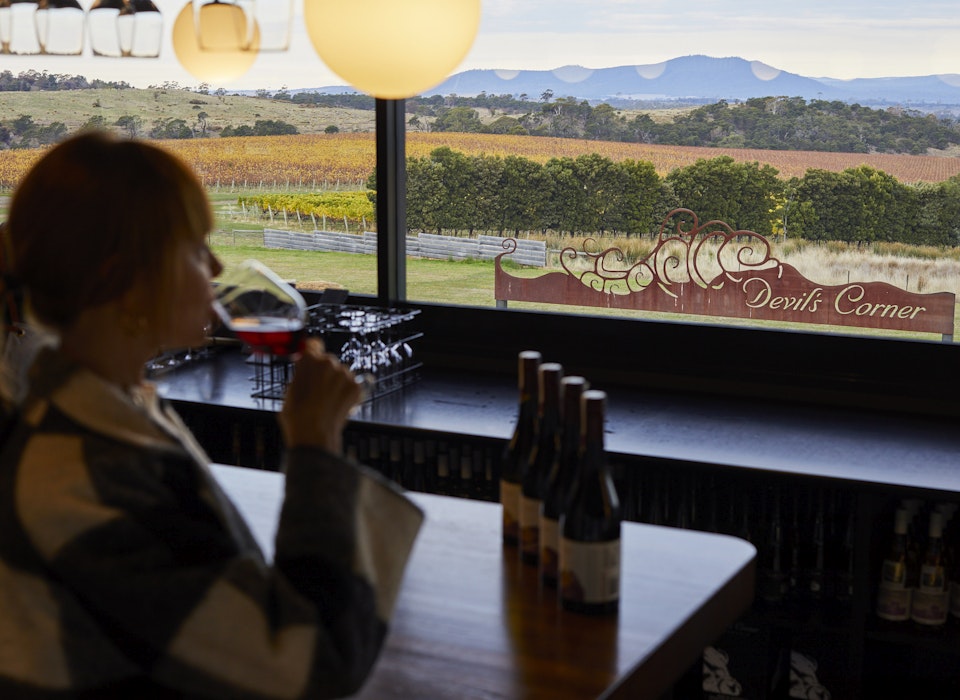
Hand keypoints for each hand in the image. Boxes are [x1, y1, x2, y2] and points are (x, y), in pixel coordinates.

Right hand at [279, 338, 361, 453]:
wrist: (313, 434)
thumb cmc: (297, 416)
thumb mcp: (290, 390)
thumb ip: (300, 375)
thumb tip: (304, 371)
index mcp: (309, 360)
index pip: (313, 344)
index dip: (312, 352)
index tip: (312, 358)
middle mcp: (329, 362)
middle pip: (328, 361)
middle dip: (324, 372)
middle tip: (318, 389)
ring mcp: (344, 374)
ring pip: (341, 373)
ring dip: (336, 382)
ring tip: (327, 401)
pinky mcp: (356, 386)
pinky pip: (352, 385)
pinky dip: (347, 393)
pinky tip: (337, 405)